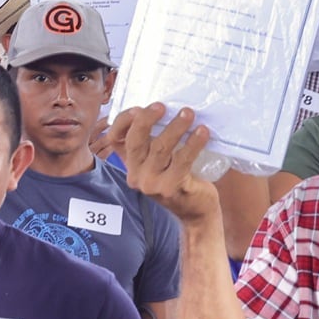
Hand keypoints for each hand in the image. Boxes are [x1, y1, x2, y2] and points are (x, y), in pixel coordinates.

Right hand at [108, 103, 221, 225]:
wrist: (195, 211)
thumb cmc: (179, 180)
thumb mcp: (159, 163)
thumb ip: (152, 144)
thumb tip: (159, 111)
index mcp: (130, 165)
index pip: (116, 138)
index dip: (124, 121)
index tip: (139, 108)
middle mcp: (136, 175)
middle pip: (135, 141)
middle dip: (146, 119)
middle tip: (161, 106)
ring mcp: (152, 183)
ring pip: (160, 148)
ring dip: (175, 128)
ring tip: (188, 114)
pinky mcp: (171, 187)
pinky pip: (182, 160)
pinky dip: (192, 143)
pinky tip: (202, 132)